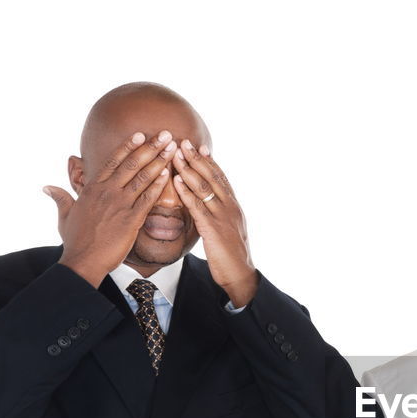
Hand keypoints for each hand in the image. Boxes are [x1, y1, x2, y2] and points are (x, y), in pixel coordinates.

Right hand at [46, 131, 176, 285]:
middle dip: (150, 148)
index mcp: (93, 189)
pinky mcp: (131, 219)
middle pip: (131, 164)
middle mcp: (107, 192)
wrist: (83, 261)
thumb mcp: (64, 215)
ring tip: (172, 148)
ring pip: (142, 178)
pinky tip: (169, 174)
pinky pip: (147, 199)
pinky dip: (158, 185)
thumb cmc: (75, 240)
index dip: (127, 147)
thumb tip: (47, 187)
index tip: (140, 134)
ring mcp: (120, 205)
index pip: (113, 161)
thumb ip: (60, 197)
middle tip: (165, 134)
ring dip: (158, 161)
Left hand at [172, 140, 257, 306]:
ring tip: (176, 154)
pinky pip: (198, 206)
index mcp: (234, 207)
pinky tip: (176, 181)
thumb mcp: (228, 230)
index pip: (222, 179)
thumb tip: (209, 206)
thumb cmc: (231, 256)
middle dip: (197, 159)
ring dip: (189, 169)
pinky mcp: (213, 229)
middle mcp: (230, 208)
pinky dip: (186, 192)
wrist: (240, 275)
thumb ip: (220, 215)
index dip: (211, 162)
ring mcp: (223, 217)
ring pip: (205, 188)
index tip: (200, 147)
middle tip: (184, 142)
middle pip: (213, 177)